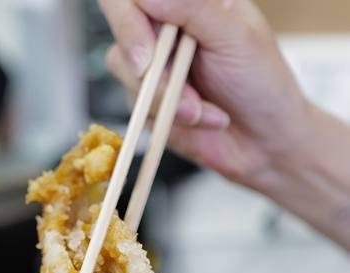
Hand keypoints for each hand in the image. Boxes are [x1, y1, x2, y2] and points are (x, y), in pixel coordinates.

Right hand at [98, 0, 307, 185]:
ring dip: (164, 94)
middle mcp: (168, 29)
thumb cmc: (262, 84)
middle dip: (138, 54)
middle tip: (150, 71)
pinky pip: (137, 104)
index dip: (129, 15)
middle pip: (122, 23)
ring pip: (123, 67)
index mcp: (192, 1)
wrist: (265, 143)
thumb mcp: (235, 37)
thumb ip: (193, 8)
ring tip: (201, 109)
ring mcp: (156, 66)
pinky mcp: (150, 102)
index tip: (147, 46)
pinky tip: (201, 119)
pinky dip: (169, 116)